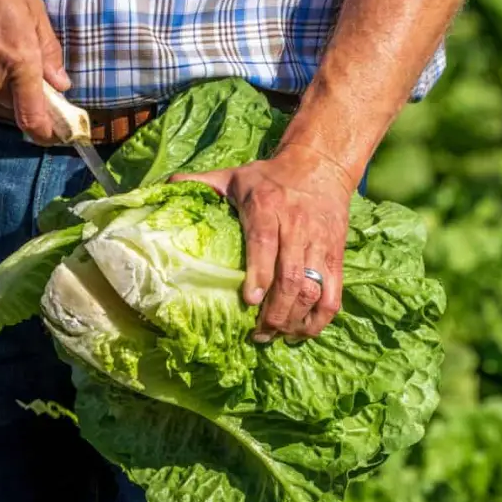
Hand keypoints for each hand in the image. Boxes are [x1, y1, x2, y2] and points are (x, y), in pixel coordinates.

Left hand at [173, 145, 358, 340]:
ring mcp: (320, 243)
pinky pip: (334, 293)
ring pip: (313, 288)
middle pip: (291, 276)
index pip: (265, 244)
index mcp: (267, 207)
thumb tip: (165, 188)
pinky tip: (304, 331)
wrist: (321, 166)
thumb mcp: (235, 175)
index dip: (259, 275)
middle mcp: (296, 226)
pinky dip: (321, 318)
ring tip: (276, 335)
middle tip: (259, 334)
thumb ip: (203, 183)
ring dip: (295, 319)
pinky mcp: (337, 255)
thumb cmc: (271, 177)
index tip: (249, 301)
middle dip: (275, 312)